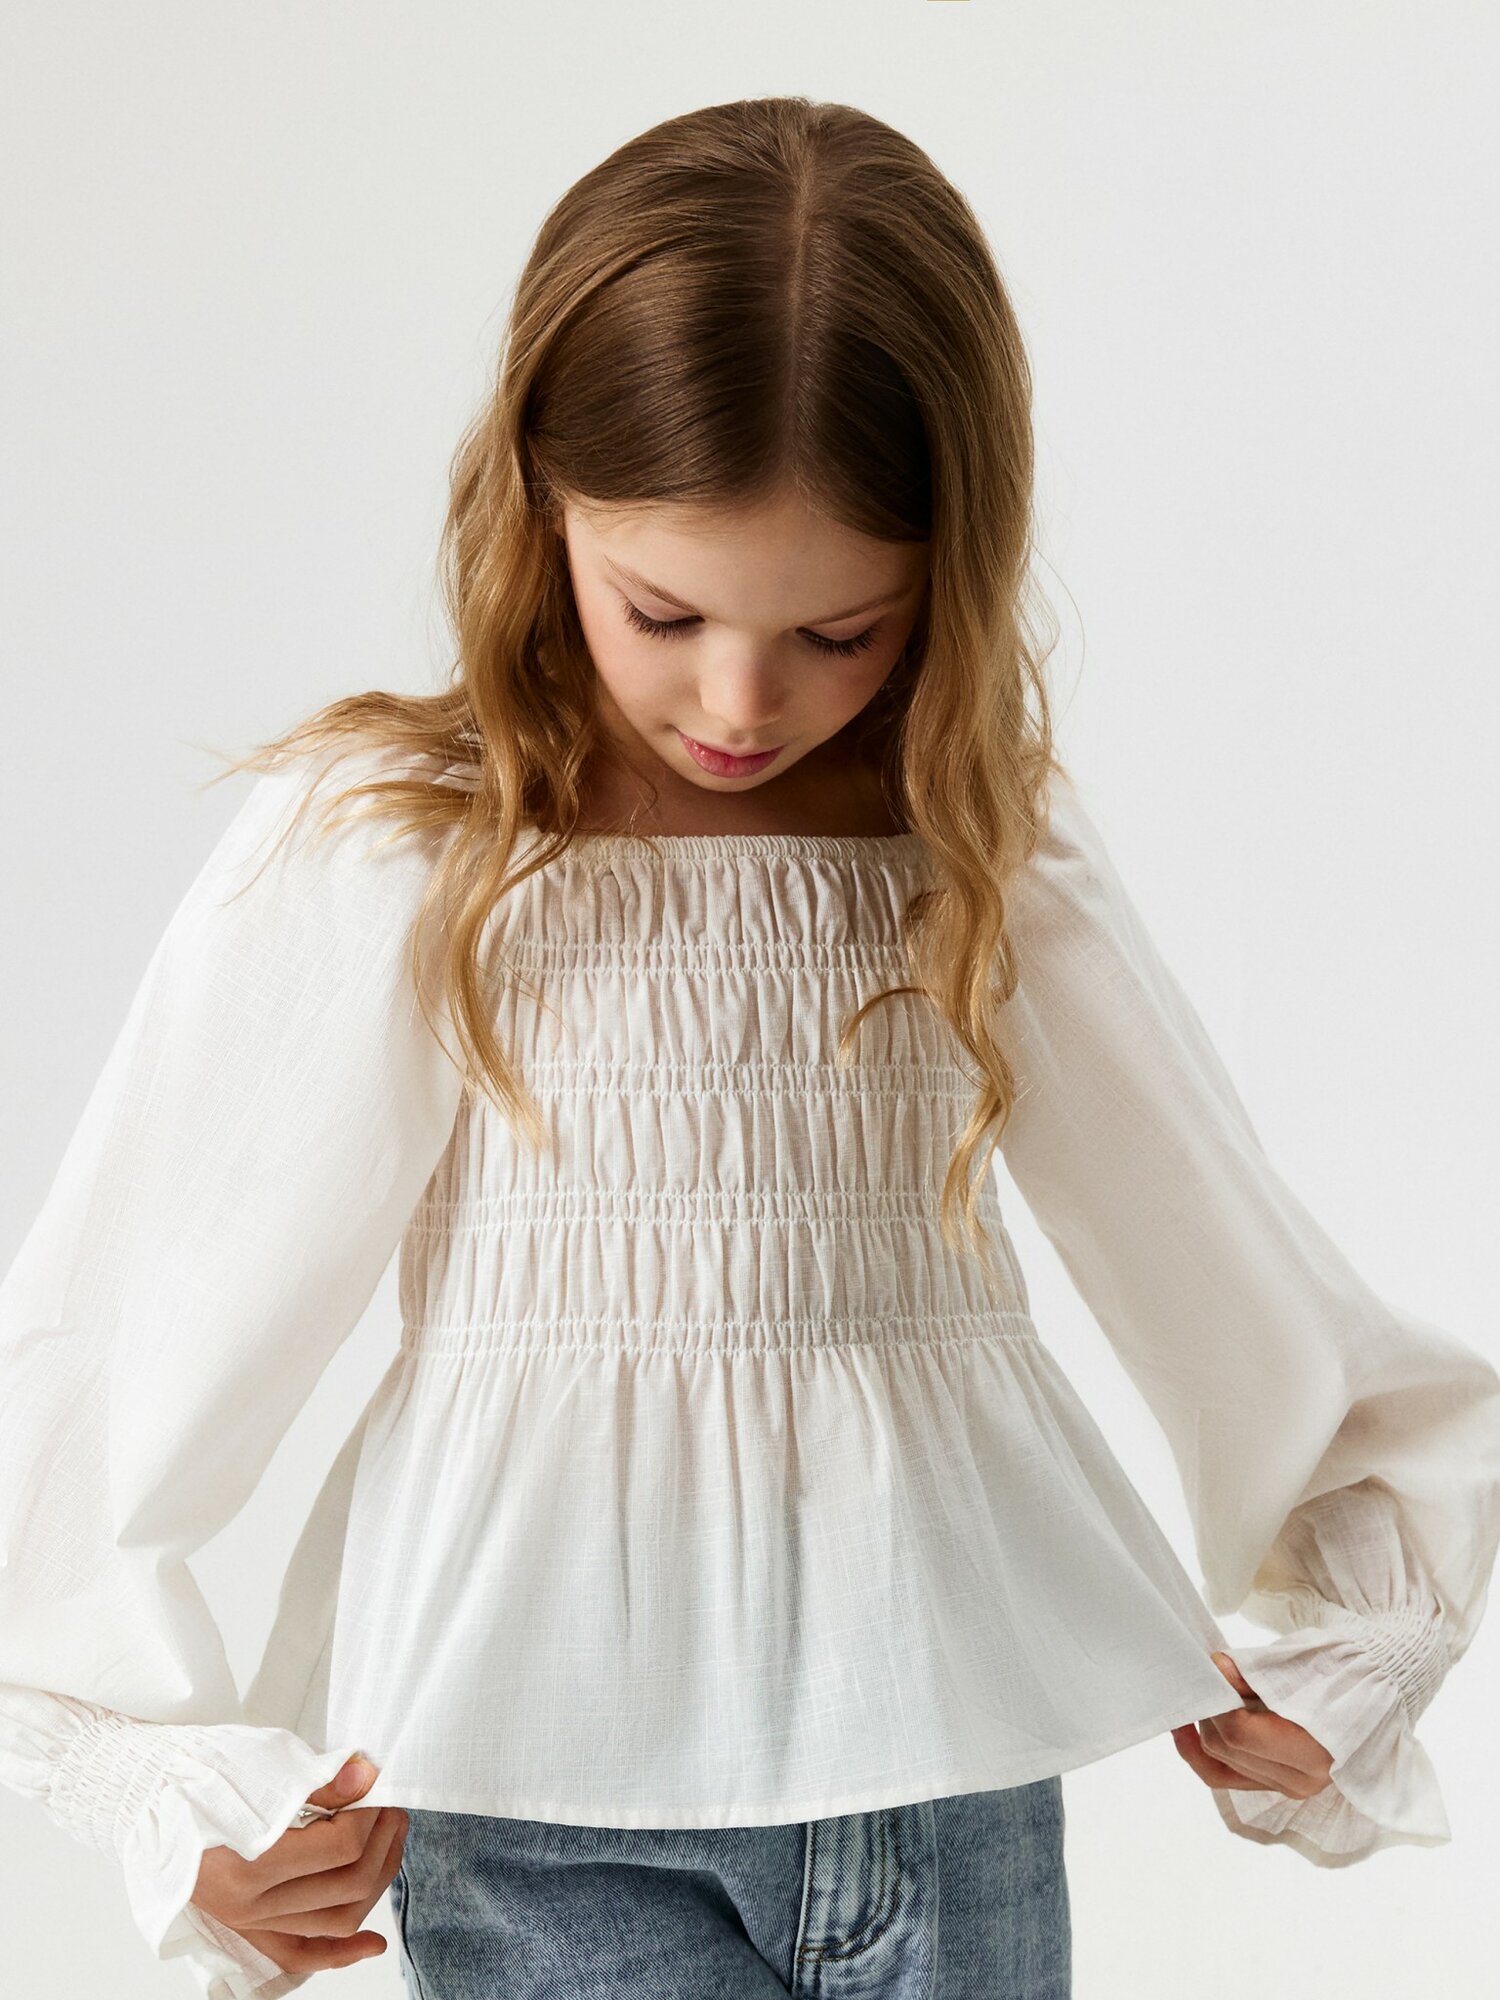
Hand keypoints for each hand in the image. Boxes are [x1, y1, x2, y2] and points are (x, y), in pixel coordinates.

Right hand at [190, 1753, 407, 1974]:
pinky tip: (373, 1944)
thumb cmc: (197, 1771)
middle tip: (392, 1806)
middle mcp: (249, 1904)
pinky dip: (339, 1953)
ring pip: (334, 1921)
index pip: (340, 1848)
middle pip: (345, 1886)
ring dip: (375, 1882)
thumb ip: (319, 1780)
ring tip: (389, 1842)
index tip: (376, 1784)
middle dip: (382, 1842)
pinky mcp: (246, 1924)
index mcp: (250, 1862)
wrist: (149, 1793)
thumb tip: (367, 1775)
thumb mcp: (261, 1762)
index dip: (371, 1812)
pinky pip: (298, 1951)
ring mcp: (247, 1920)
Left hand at [1171, 1651, 1334, 1800]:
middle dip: (1207, 1709)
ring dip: (1206, 1727)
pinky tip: (1188, 1727)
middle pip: (1225, 1748)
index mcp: (1314, 1751)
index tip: (1210, 1666)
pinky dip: (1203, 1751)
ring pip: (1220, 1764)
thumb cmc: (1342, 1669)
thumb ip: (1253, 1670)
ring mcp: (1288, 1786)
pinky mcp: (1276, 1782)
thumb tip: (1216, 1670)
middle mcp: (1301, 1780)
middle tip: (1205, 1676)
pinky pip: (1226, 1775)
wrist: (1374, 1686)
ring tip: (1206, 1694)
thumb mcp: (1300, 1661)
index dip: (1216, 1698)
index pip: (1239, 1733)